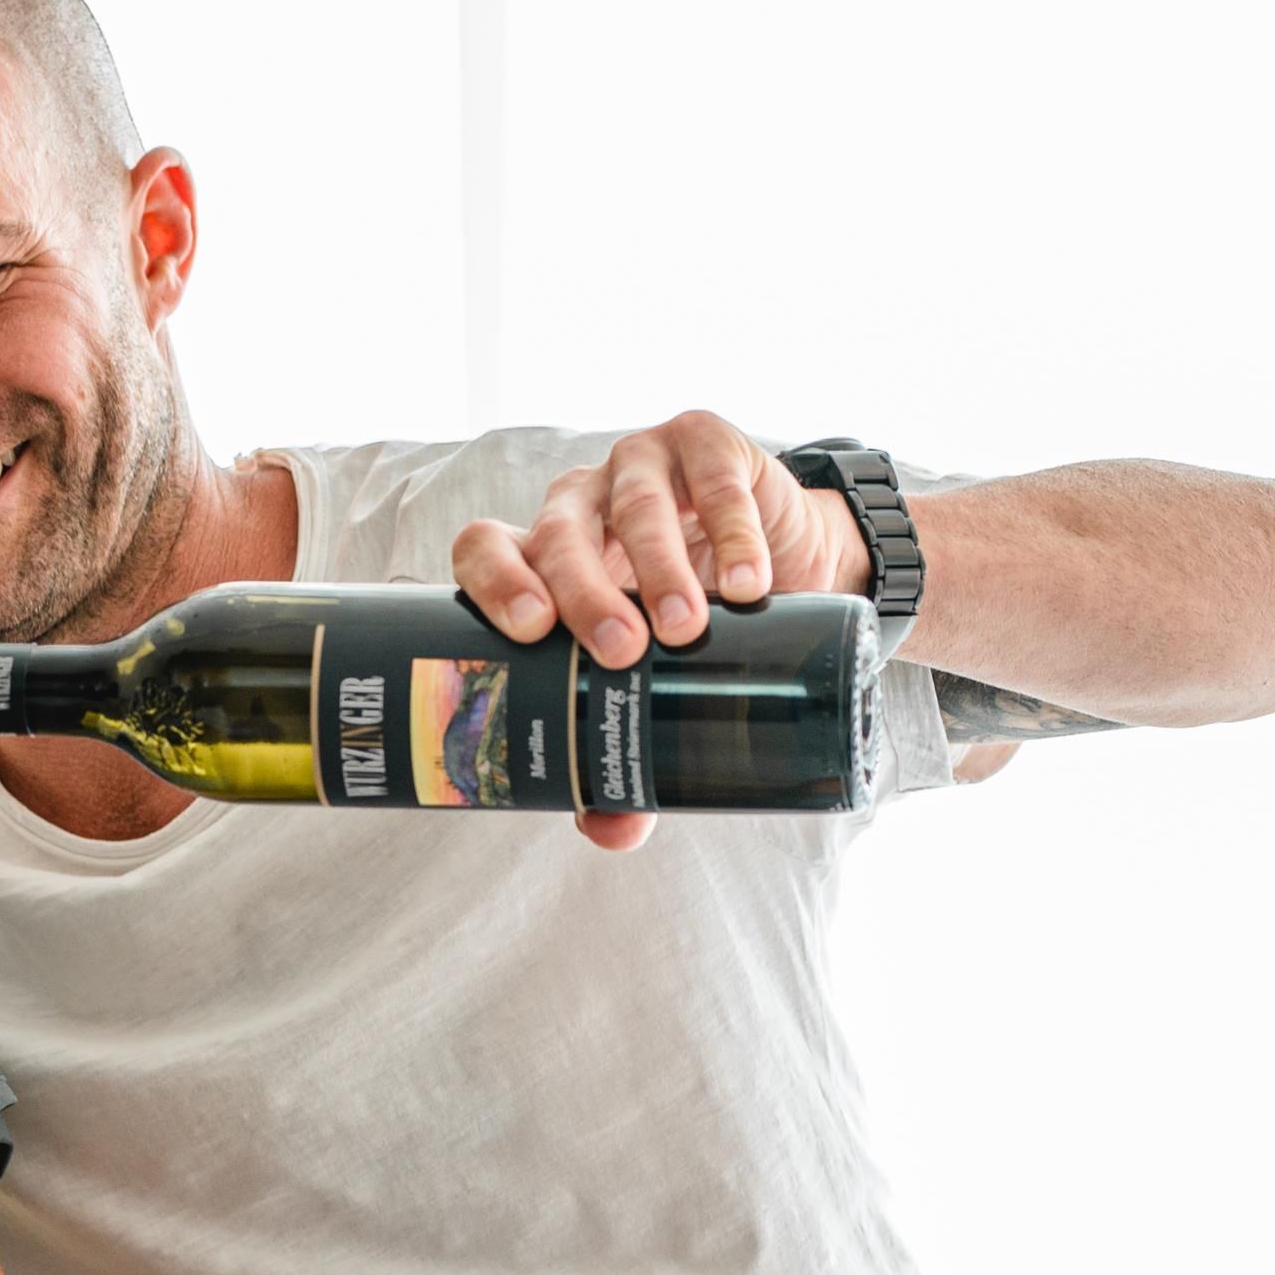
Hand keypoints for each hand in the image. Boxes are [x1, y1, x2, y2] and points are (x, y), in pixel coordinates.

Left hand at [451, 412, 869, 850]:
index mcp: (543, 555)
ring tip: (688, 627)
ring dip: (657, 567)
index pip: (486, 549)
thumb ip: (625, 745)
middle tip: (620, 652)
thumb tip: (610, 831)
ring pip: (631, 505)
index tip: (526, 631)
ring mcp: (641, 465)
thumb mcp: (659, 680)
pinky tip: (749, 581)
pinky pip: (711, 478)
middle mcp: (579, 503)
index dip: (494, 581)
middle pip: (557, 535)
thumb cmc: (692, 621)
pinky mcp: (707, 443)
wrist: (787, 563)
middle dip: (584, 593)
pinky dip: (730, 530)